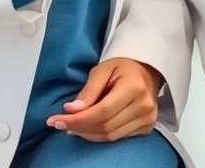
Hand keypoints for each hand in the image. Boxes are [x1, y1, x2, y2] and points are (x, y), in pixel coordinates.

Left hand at [46, 58, 163, 140]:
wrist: (145, 71)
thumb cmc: (121, 67)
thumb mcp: (102, 69)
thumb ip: (89, 90)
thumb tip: (71, 110)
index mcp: (134, 87)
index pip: (102, 112)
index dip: (78, 119)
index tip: (57, 120)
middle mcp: (143, 106)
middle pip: (105, 126)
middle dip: (79, 128)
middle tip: (60, 124)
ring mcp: (147, 118)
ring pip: (111, 136)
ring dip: (88, 134)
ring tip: (72, 127)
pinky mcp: (147, 127)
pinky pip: (119, 138)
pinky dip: (100, 136)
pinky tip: (88, 130)